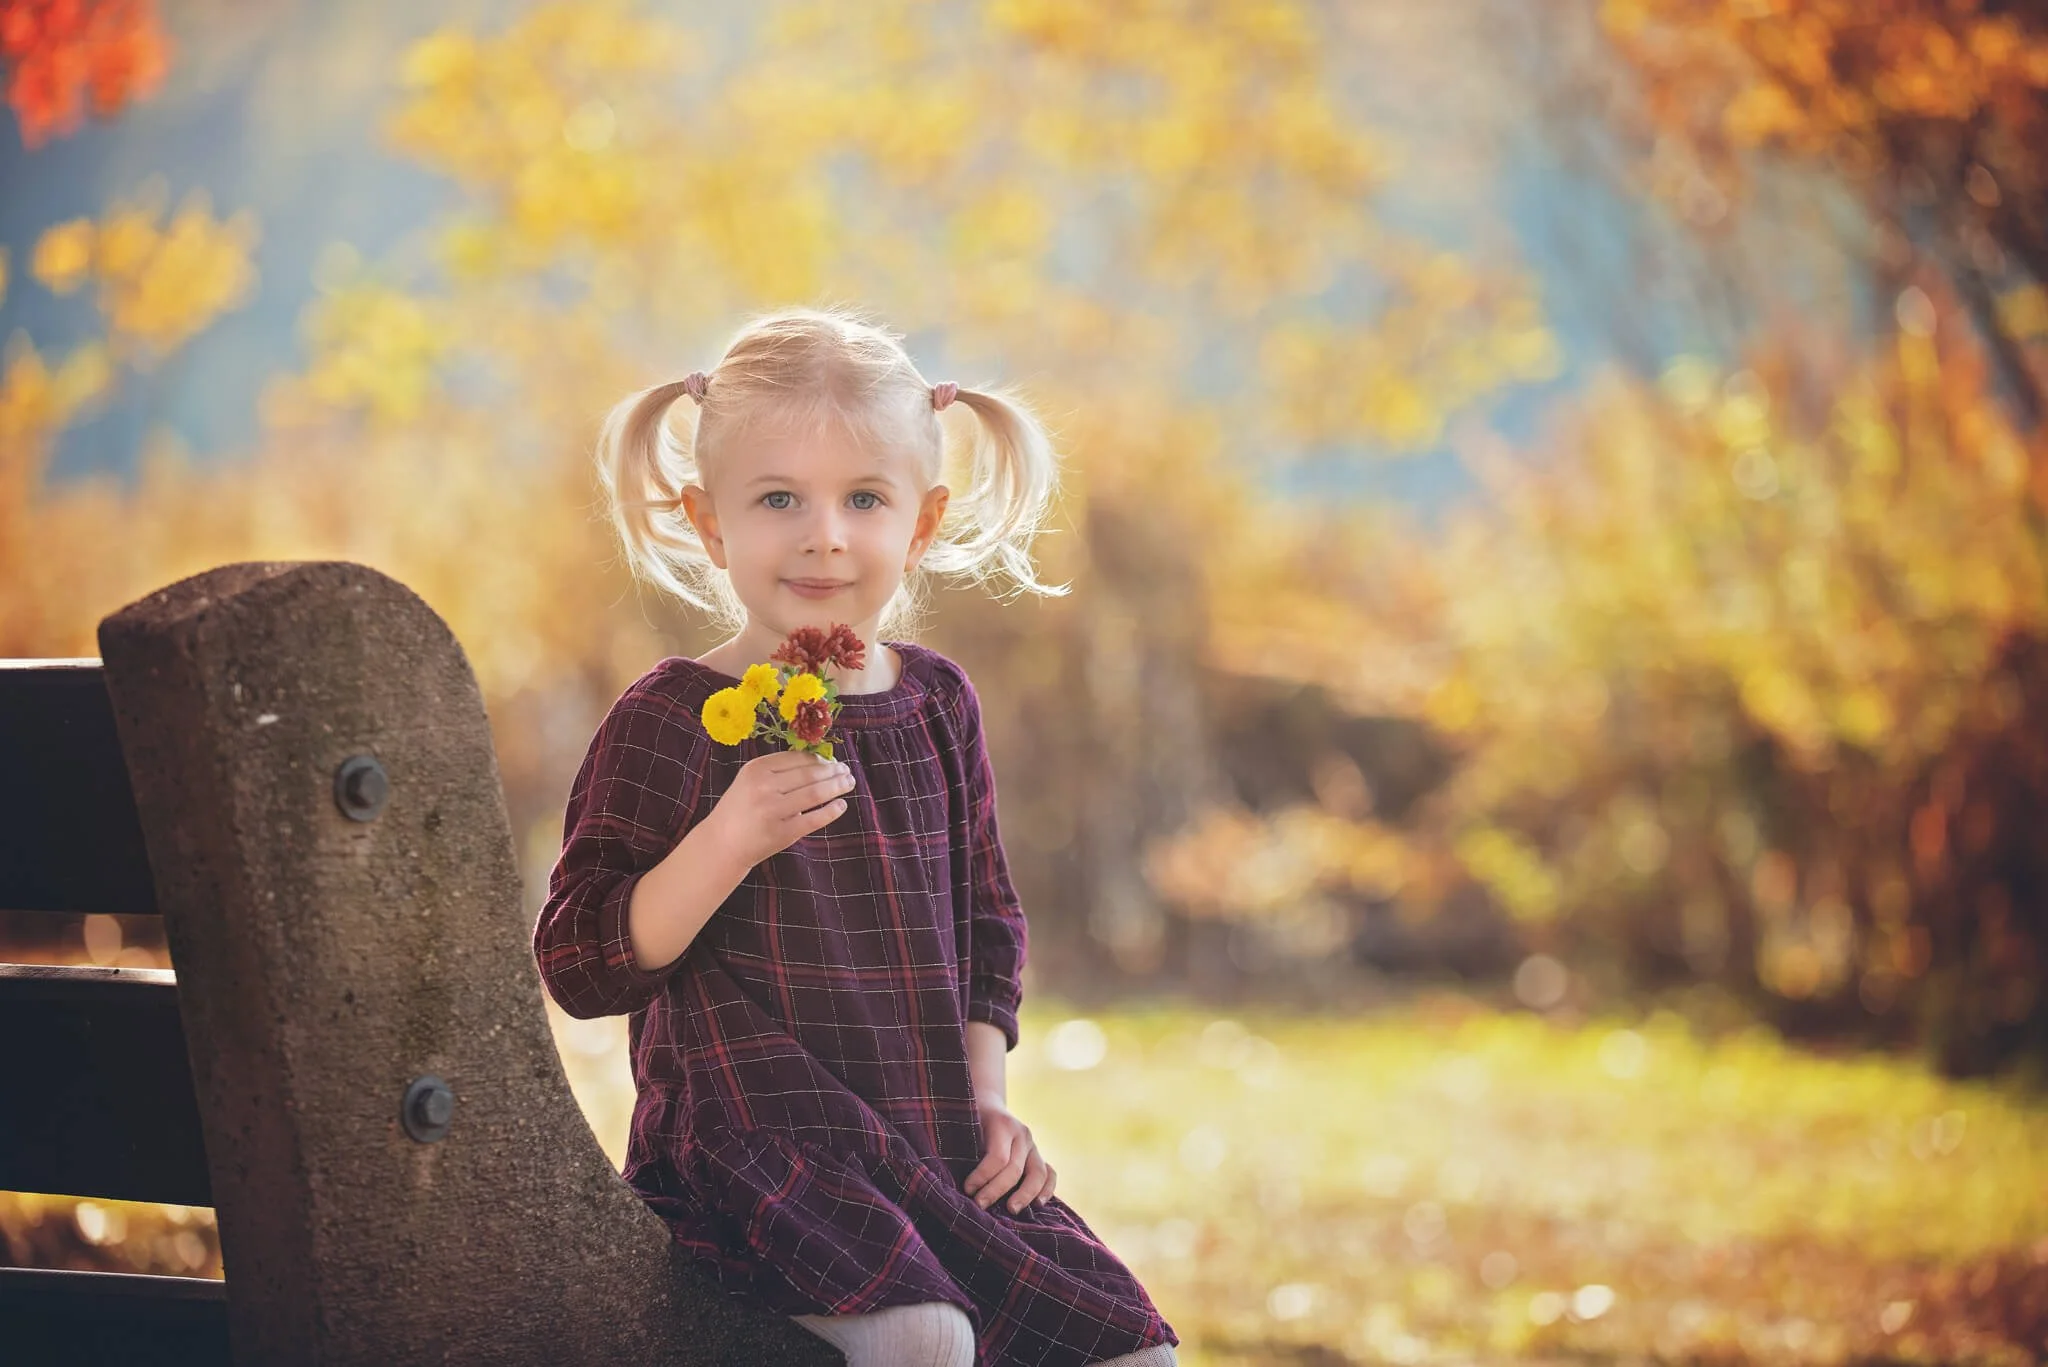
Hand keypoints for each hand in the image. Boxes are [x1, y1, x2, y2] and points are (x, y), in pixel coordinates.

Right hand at [704, 750, 855, 870]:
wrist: (722, 843)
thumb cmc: (741, 808)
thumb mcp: (751, 780)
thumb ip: (779, 770)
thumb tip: (821, 761)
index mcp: (756, 769)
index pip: (797, 758)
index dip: (820, 759)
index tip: (833, 760)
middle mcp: (764, 787)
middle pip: (810, 774)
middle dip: (833, 771)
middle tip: (847, 771)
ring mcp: (773, 811)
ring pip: (815, 793)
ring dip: (837, 786)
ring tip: (849, 783)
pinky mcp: (782, 833)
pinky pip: (814, 819)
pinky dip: (831, 811)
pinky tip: (841, 805)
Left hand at [964, 1094, 1055, 1214]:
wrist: (987, 1105)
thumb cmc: (970, 1120)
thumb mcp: (965, 1126)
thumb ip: (964, 1148)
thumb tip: (956, 1182)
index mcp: (1002, 1124)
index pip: (998, 1157)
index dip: (983, 1177)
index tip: (967, 1189)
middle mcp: (1022, 1134)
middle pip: (1015, 1169)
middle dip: (997, 1190)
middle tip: (981, 1205)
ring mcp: (1034, 1146)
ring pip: (1039, 1173)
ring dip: (1026, 1195)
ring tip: (1011, 1210)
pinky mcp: (1039, 1156)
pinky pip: (1050, 1174)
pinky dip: (1047, 1189)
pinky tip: (1038, 1205)